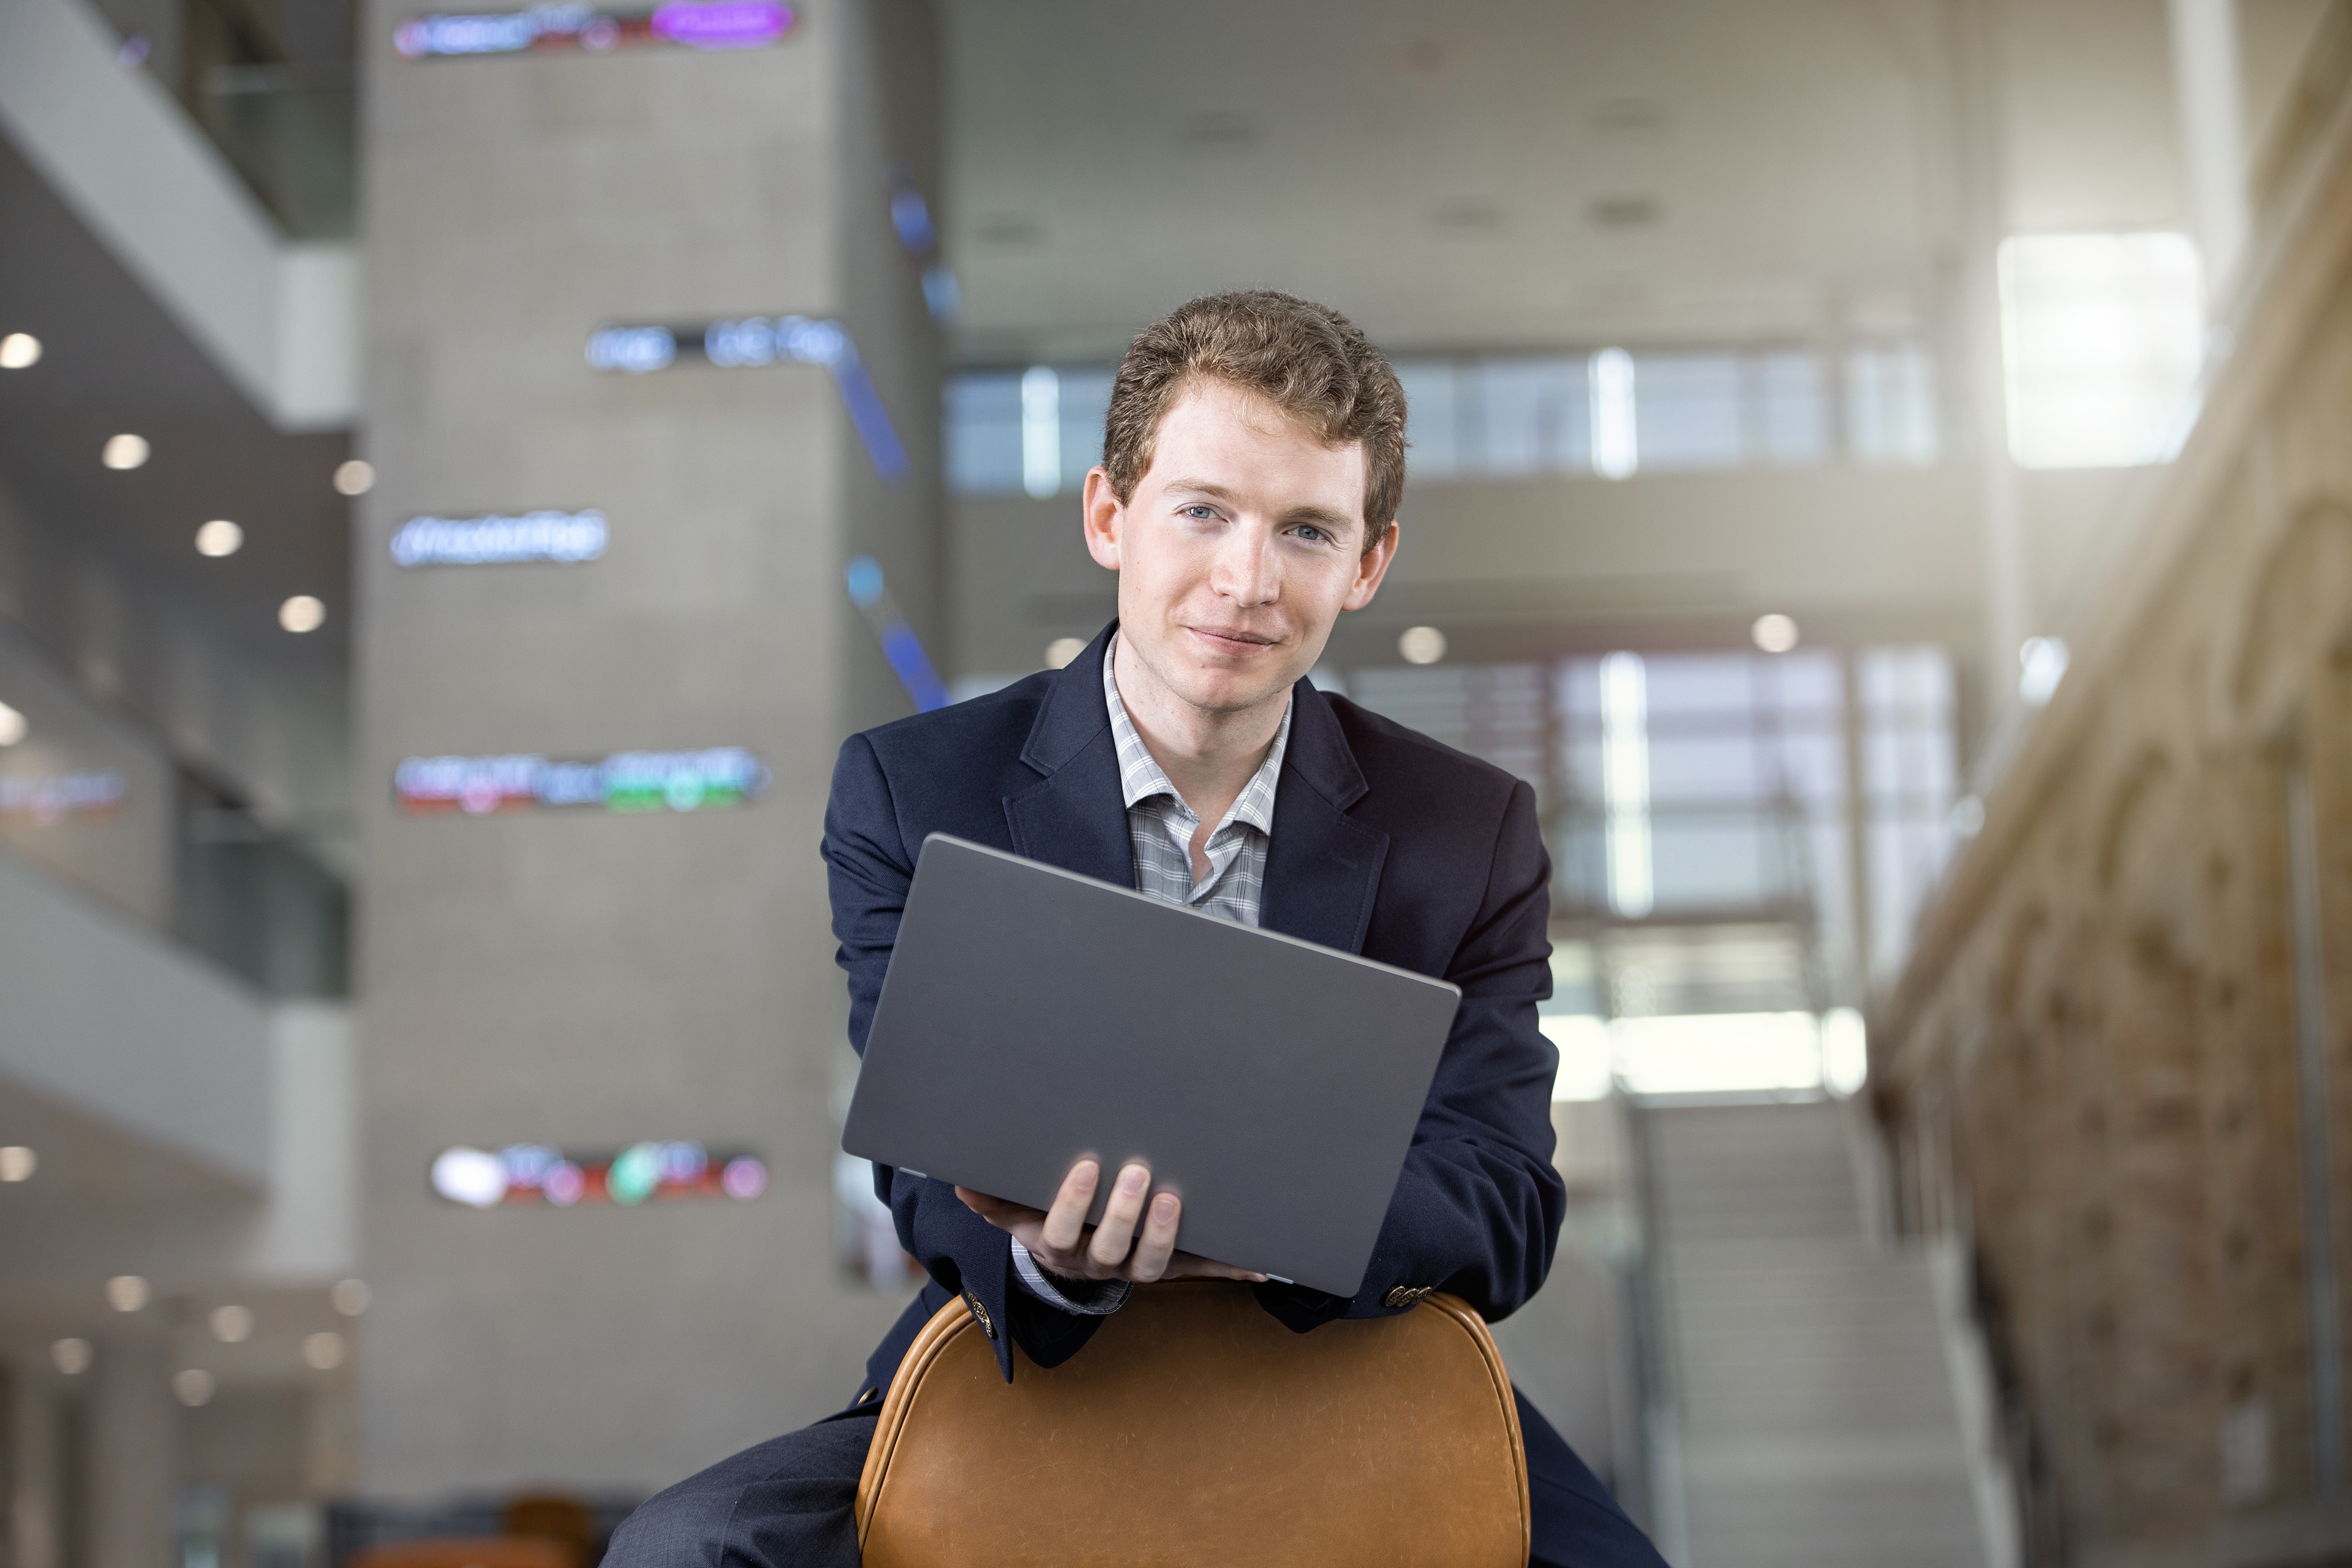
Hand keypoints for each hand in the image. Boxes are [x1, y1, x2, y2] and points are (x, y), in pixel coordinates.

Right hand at [956, 1159, 1266, 1284]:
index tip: (1087, 1166)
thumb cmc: (1047, 1218)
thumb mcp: (1017, 1211)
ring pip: (1154, 1263)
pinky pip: (1204, 1272)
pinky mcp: (1175, 1266)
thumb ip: (993, 1199)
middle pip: (1112, 1251)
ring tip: (1176, 1198)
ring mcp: (1138, 1266)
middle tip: (1137, 1173)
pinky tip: (1264, 1268)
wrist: (1074, 1257)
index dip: (1074, 1204)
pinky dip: (1234, 1270)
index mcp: (1060, 1247)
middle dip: (1124, 1214)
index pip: (1063, 1232)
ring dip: (1167, 1235)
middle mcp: (1099, 1262)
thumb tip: (958, 1185)